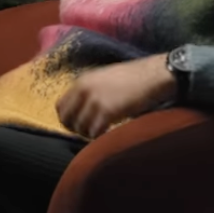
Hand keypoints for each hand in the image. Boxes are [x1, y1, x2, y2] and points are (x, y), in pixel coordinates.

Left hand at [56, 54, 176, 138]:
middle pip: (66, 119)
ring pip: (80, 127)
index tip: (76, 124)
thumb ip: (88, 91)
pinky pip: (95, 131)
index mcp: (81, 81)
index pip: (60, 106)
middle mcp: (83, 90)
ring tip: (100, 133)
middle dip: (75, 128)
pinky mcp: (108, 111)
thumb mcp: (102, 79)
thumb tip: (81, 109)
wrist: (153, 75)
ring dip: (88, 134)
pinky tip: (108, 134)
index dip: (67, 118)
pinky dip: (99, 137)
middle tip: (87, 132)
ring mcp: (94, 100)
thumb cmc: (132, 78)